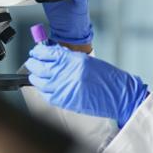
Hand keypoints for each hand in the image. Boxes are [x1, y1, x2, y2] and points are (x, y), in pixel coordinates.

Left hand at [25, 43, 147, 127]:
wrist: (119, 95)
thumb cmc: (107, 78)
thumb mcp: (87, 61)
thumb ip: (68, 58)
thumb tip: (52, 54)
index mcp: (74, 60)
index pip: (47, 53)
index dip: (38, 52)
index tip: (36, 51)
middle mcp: (67, 74)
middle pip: (39, 67)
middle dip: (33, 63)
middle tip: (32, 61)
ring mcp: (64, 88)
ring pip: (39, 82)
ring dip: (35, 77)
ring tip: (36, 75)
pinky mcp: (65, 101)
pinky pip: (46, 95)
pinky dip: (43, 90)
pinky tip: (44, 86)